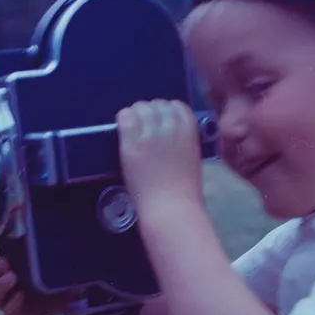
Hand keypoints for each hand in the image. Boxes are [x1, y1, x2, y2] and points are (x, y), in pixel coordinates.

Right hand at [0, 237, 69, 314]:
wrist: (69, 284)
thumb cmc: (47, 261)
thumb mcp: (36, 244)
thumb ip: (19, 234)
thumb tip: (7, 222)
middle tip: (5, 262)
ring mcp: (5, 300)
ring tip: (13, 277)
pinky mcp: (16, 314)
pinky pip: (7, 314)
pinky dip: (12, 304)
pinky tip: (21, 295)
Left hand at [116, 99, 203, 220]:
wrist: (171, 210)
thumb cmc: (185, 193)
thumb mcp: (193, 159)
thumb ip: (183, 141)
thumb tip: (171, 133)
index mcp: (190, 131)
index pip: (176, 106)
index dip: (166, 112)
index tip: (160, 123)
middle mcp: (171, 127)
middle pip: (156, 105)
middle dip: (150, 113)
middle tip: (144, 128)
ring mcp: (150, 135)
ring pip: (139, 108)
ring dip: (135, 116)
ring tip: (132, 129)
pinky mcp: (132, 144)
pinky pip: (125, 118)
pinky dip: (123, 119)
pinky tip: (122, 128)